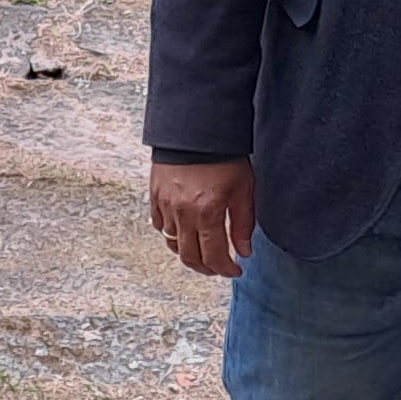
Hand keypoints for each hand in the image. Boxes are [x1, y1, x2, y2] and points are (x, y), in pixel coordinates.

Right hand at [150, 158, 256, 278]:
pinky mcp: (155, 196)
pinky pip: (160, 225)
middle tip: (219, 267)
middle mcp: (183, 214)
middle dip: (207, 268)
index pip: (214, 257)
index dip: (226, 270)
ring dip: (188, 252)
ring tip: (202, 250)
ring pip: (173, 244)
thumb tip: (244, 251)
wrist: (196, 128)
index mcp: (207, 214)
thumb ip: (243, 224)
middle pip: (190, 257)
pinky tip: (184, 231)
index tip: (236, 270)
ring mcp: (166, 206)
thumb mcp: (243, 190)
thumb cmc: (223, 157)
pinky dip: (171, 234)